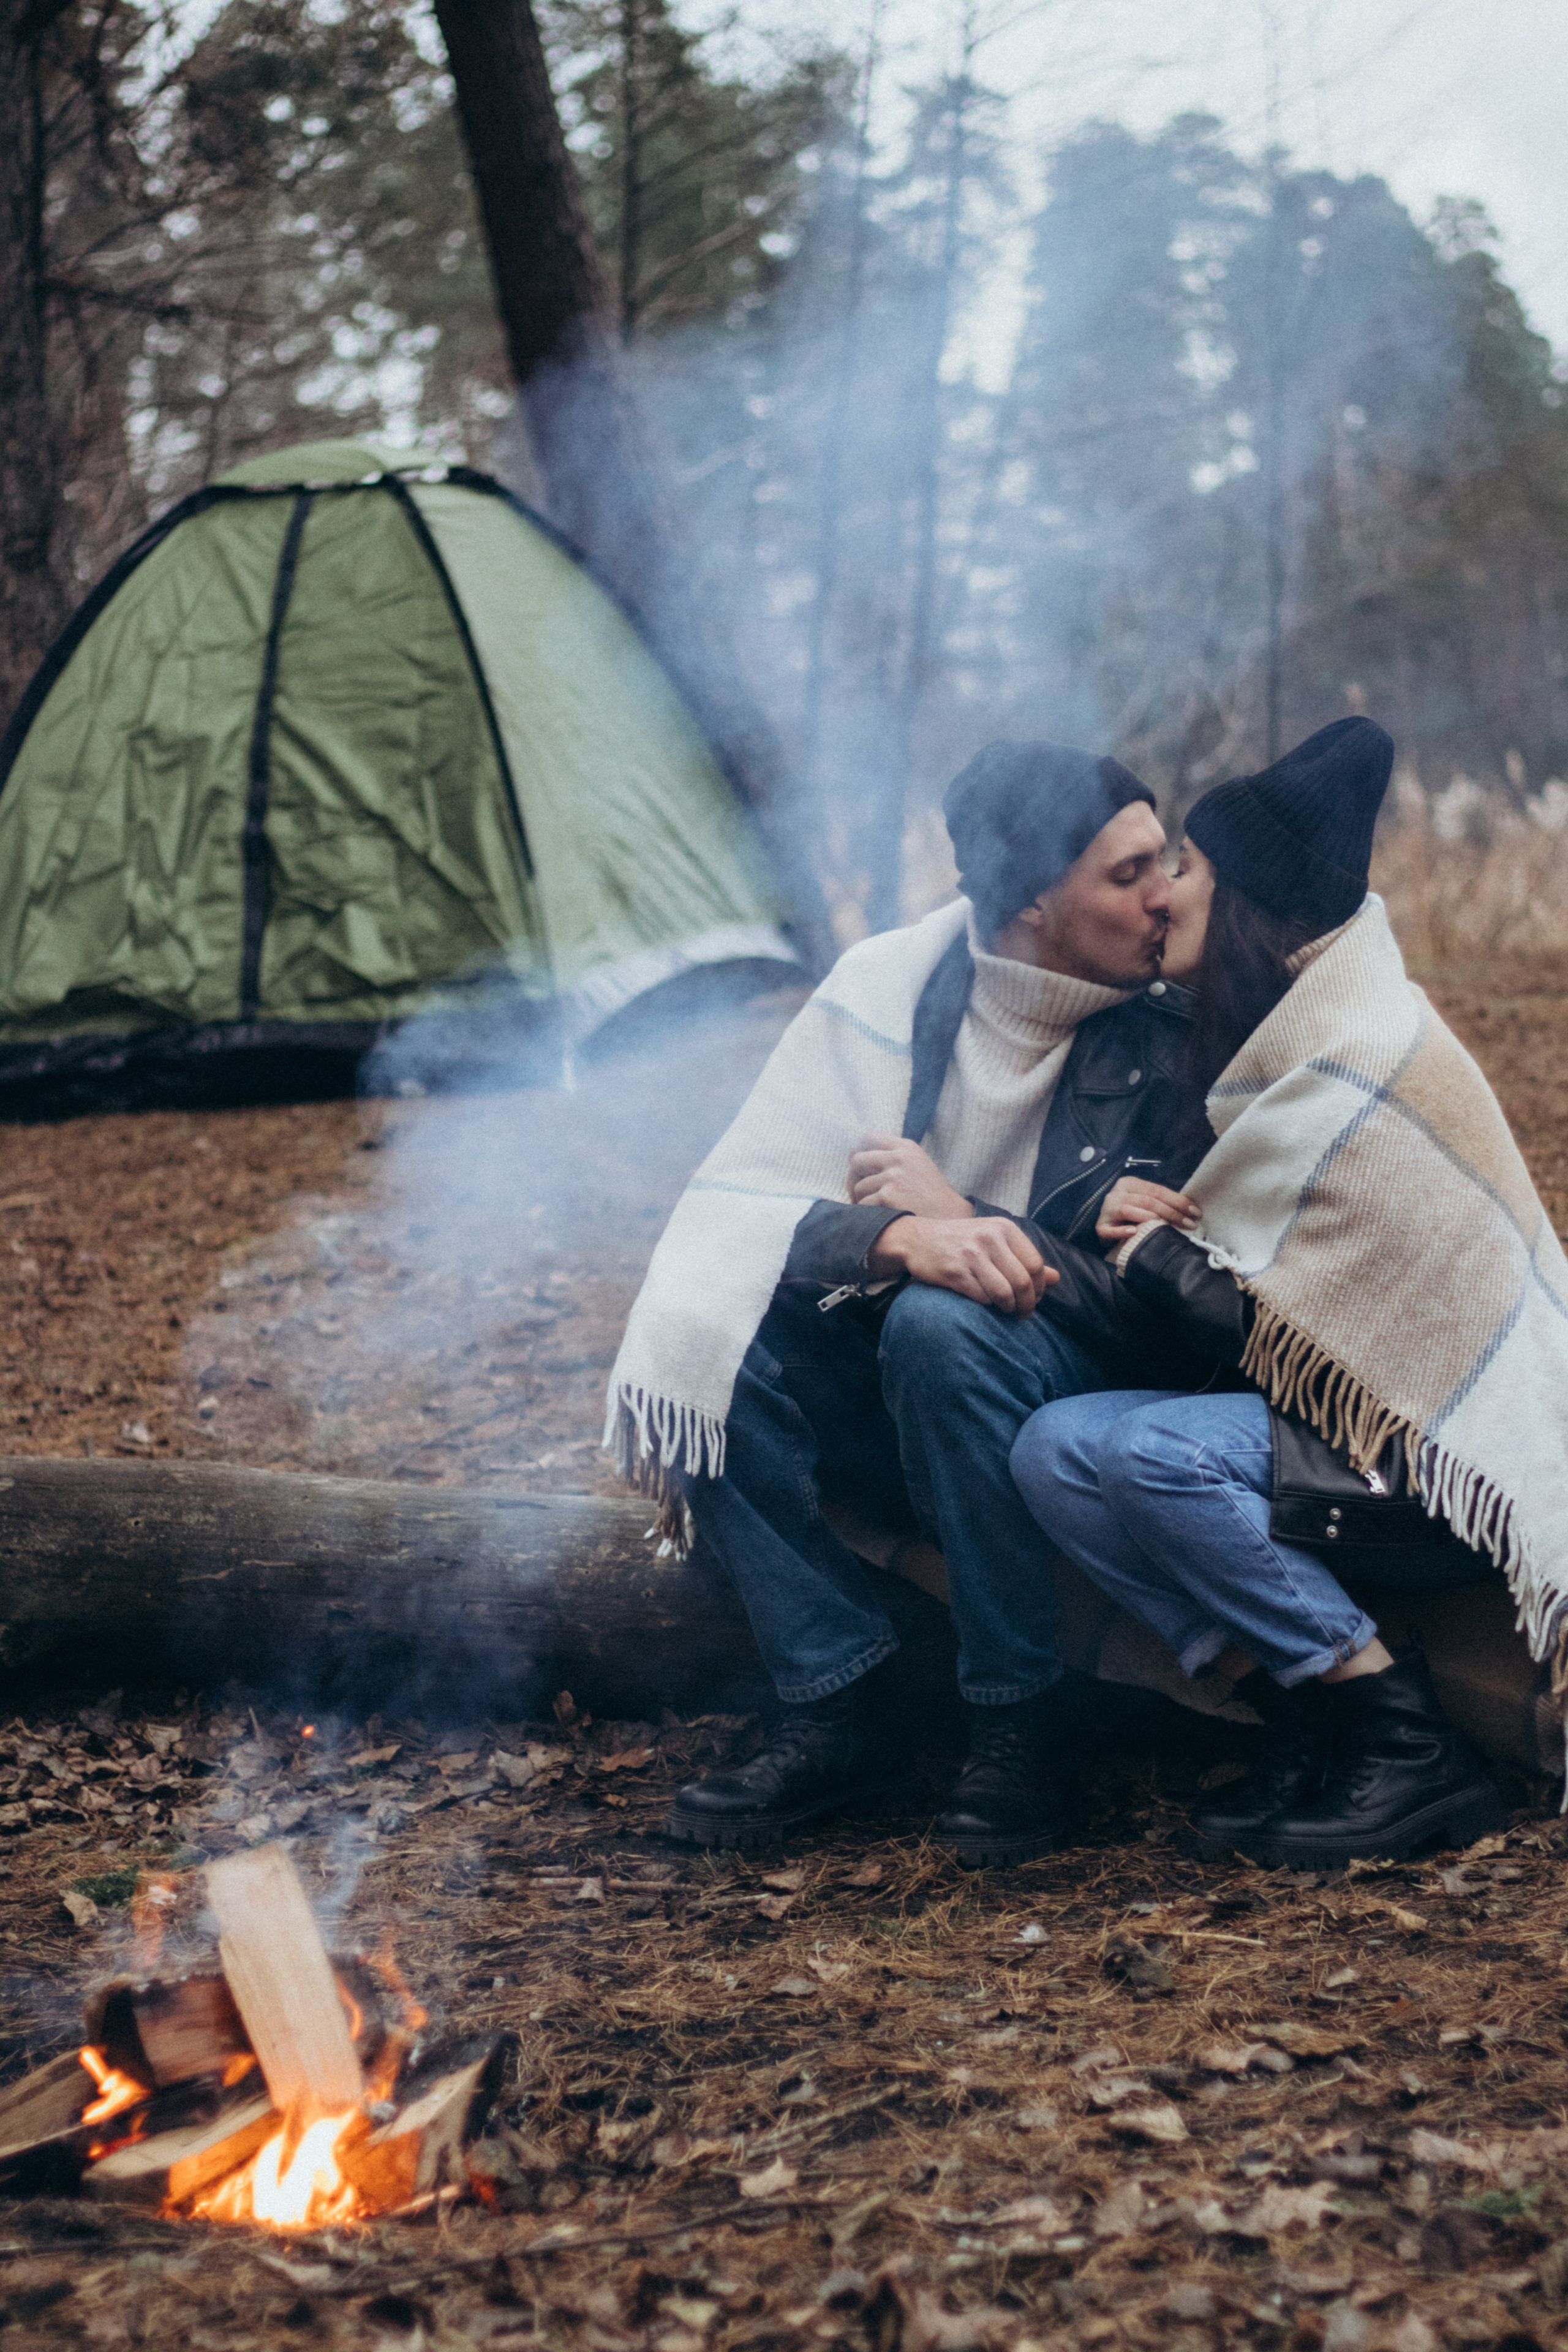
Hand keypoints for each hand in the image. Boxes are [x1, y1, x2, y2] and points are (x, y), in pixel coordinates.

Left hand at [848, 1133, 972, 1219]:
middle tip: (857, 1192)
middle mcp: (899, 1158)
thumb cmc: (931, 1196)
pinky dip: (867, 1214)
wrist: (949, 1219)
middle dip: (853, 1178)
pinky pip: (863, 1204)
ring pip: (859, 1186)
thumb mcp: (917, 1165)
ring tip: (875, 1208)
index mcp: (906, 1147)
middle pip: (857, 1160)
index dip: (858, 1152)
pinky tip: (879, 1217)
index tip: (859, 1168)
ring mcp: (893, 1177)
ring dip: (862, 1200)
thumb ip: (893, 1157)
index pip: (868, 1138)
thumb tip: (854, 1155)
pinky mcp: (887, 1197)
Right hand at [867, 1215, 1057, 1314]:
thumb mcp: (994, 1241)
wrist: (917, 1239)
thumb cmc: (961, 1241)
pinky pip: (982, 1297)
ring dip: (1009, 1308)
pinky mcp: (955, 1272)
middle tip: (1024, 1313)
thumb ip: (1024, 1258)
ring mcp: (971, 1255)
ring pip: (1005, 1292)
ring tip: (1007, 1311)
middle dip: (1028, 1303)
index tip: (1034, 1297)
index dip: (1039, 1287)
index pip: (1035, 1264)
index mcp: (1004, 1229)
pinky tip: (985, 1302)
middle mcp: (989, 1239)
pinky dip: (988, 1305)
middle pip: (1023, 1281)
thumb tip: (1056, 1278)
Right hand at [1096, 1176, 1199, 1246]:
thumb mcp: (1143, 1201)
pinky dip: (1122, 1231)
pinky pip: (1111, 1230)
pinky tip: (1133, 1232)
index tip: (1195, 1211)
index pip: (1157, 1190)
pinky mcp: (1100, 1226)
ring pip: (1130, 1211)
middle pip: (1148, 1201)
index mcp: (1130, 1183)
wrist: (1104, 1224)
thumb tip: (1190, 1209)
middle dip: (1172, 1212)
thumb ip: (1159, 1202)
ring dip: (1152, 1220)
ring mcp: (1107, 1209)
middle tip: (1190, 1224)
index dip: (1178, 1200)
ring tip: (1170, 1228)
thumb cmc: (1128, 1214)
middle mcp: (1117, 1193)